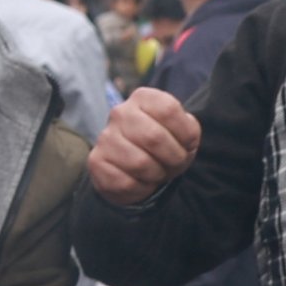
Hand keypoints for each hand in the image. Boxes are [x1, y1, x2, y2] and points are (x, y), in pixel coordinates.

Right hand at [88, 88, 202, 207]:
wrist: (139, 169)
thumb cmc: (165, 147)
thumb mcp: (184, 134)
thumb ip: (189, 130)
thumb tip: (182, 141)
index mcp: (143, 98)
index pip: (168, 110)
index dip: (185, 134)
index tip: (185, 144)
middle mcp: (120, 113)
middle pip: (154, 137)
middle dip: (173, 158)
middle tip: (173, 163)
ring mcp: (105, 137)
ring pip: (139, 163)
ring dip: (156, 174)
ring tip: (155, 171)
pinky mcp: (96, 161)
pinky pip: (125, 182)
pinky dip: (141, 188)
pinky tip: (140, 180)